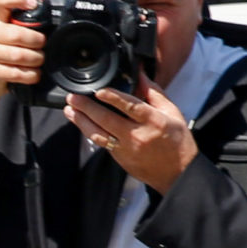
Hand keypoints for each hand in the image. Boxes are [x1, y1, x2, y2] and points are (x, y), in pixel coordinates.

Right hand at [0, 0, 47, 110]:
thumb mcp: (7, 25)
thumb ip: (26, 8)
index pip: (1, 0)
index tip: (32, 3)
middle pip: (18, 34)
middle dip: (37, 41)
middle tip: (42, 43)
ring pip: (19, 55)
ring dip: (36, 59)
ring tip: (39, 58)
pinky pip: (16, 73)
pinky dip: (30, 74)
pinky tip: (34, 73)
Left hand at [66, 74, 197, 193]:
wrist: (177, 173)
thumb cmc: (177, 140)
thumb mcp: (172, 113)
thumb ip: (154, 93)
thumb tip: (140, 74)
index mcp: (153, 121)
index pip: (130, 106)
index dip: (113, 98)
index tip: (98, 91)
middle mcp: (138, 135)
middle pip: (107, 120)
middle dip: (86, 108)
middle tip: (72, 98)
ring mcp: (126, 149)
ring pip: (98, 134)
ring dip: (81, 122)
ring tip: (69, 110)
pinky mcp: (120, 158)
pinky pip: (102, 143)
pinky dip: (90, 132)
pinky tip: (81, 123)